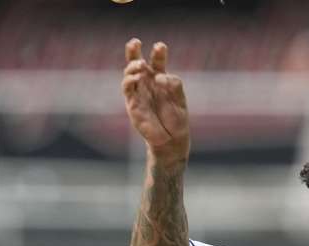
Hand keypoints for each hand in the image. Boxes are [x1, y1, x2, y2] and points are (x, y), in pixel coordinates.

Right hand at [123, 38, 189, 161]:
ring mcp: (139, 93)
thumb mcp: (180, 100)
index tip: (160, 46)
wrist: (170, 141)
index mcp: (161, 80)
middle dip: (134, 51)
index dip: (158, 53)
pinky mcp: (132, 103)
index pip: (158, 62)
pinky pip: (127, 88)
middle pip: (137, 62)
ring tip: (140, 64)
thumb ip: (174, 85)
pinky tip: (137, 76)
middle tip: (135, 41)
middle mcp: (148, 84)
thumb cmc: (176, 121)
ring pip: (129, 73)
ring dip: (132, 65)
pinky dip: (130, 80)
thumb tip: (160, 76)